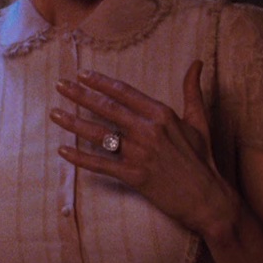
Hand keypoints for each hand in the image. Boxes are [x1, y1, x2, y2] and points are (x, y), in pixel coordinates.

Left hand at [49, 61, 240, 237]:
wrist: (208, 199)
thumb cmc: (202, 159)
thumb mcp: (199, 121)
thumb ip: (192, 91)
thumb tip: (197, 63)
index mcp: (162, 114)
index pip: (124, 92)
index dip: (101, 82)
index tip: (82, 74)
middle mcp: (149, 130)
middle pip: (107, 108)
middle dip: (80, 95)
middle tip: (59, 85)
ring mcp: (140, 153)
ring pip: (100, 134)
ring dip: (74, 123)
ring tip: (54, 114)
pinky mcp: (134, 175)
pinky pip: (101, 164)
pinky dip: (81, 158)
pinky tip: (63, 151)